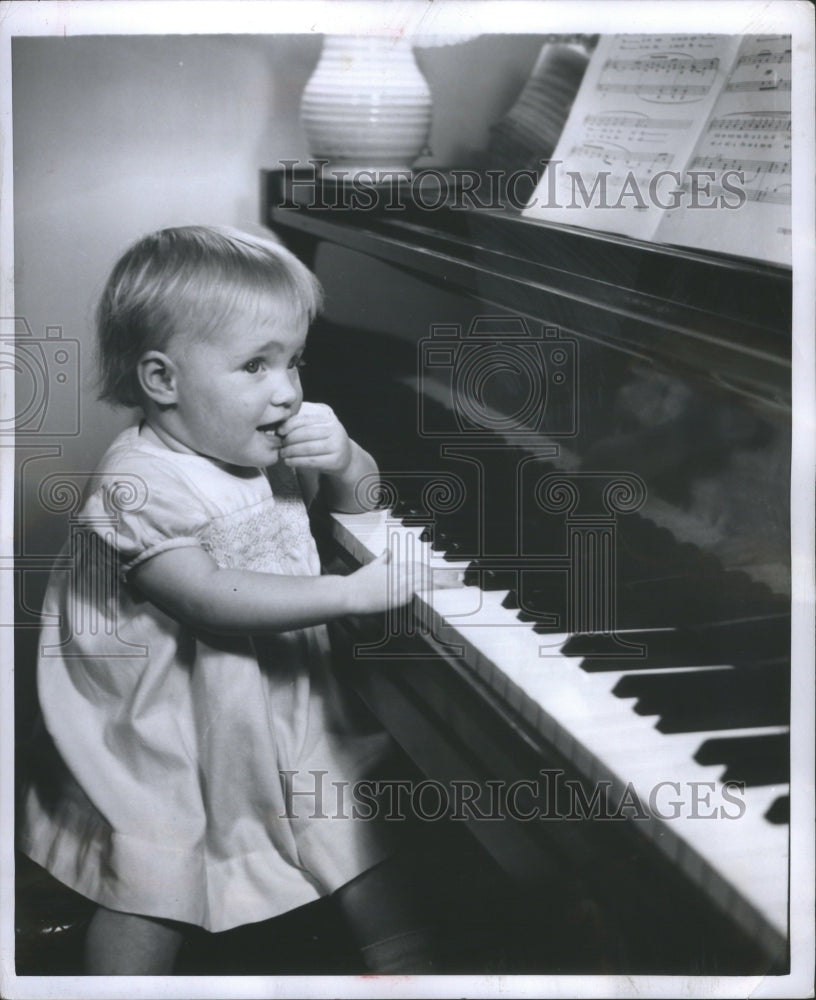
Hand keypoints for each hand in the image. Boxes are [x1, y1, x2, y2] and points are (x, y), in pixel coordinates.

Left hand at [278, 402, 352, 473]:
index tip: (280, 431)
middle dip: (289, 439)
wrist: (347, 457)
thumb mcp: (321, 427)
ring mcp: (337, 447)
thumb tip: (281, 424)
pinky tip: (289, 462)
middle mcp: (335, 431)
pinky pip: (311, 461)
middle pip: (306, 434)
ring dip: (291, 451)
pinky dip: (297, 462)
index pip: (306, 419)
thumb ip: (306, 423)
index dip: (290, 424)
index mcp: (329, 420)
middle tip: (280, 444)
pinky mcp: (335, 461)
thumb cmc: (327, 441)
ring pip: (307, 448)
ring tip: (282, 453)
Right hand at [345, 550, 465, 614]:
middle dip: (444, 576)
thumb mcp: (372, 567)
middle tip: (459, 578)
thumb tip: (387, 551)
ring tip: (456, 584)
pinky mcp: (396, 598)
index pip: (420, 568)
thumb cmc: (358, 582)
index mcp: (395, 568)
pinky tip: (440, 592)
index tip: (446, 573)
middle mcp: (400, 575)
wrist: (348, 593)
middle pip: (427, 573)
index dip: (434, 570)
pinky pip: (417, 593)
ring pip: (426, 581)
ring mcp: (399, 586)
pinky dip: (429, 591)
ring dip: (443, 582)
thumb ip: (382, 559)